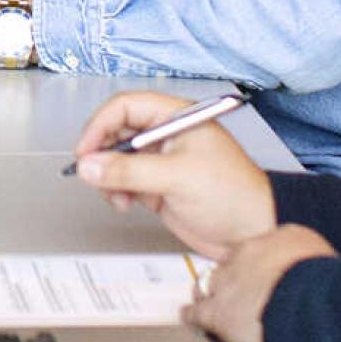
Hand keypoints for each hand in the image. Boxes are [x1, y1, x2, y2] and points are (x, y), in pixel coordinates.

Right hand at [70, 91, 278, 259]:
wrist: (253, 234)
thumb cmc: (234, 195)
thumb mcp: (179, 177)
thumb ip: (130, 171)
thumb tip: (89, 165)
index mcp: (177, 118)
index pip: (125, 107)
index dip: (100, 125)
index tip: (86, 150)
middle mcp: (165, 135)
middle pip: (115, 132)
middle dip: (101, 154)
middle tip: (92, 173)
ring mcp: (160, 162)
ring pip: (114, 159)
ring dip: (108, 177)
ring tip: (117, 195)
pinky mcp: (156, 186)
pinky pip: (122, 182)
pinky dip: (115, 192)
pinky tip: (125, 203)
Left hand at [184, 225, 334, 341]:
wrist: (311, 307)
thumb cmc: (327, 288)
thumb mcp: (326, 259)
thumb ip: (313, 261)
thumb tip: (318, 274)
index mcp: (278, 240)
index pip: (259, 247)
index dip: (256, 262)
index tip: (259, 268)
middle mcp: (248, 256)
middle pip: (229, 262)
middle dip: (230, 275)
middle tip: (233, 285)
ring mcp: (229, 282)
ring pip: (208, 283)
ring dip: (208, 292)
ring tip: (206, 298)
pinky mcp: (217, 311)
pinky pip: (197, 312)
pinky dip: (193, 317)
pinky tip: (190, 318)